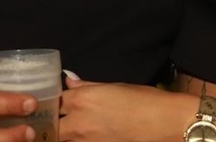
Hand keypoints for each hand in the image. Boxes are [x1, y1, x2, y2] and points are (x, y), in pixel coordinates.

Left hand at [59, 76, 189, 141]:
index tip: (52, 104)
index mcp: (82, 99)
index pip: (53, 100)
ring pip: (61, 140)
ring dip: (63, 136)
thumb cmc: (145, 101)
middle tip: (54, 123)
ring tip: (71, 131)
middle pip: (50, 127)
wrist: (165, 123)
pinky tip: (85, 138)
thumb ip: (87, 86)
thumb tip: (69, 80)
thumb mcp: (115, 87)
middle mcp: (78, 122)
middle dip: (50, 125)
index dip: (52, 102)